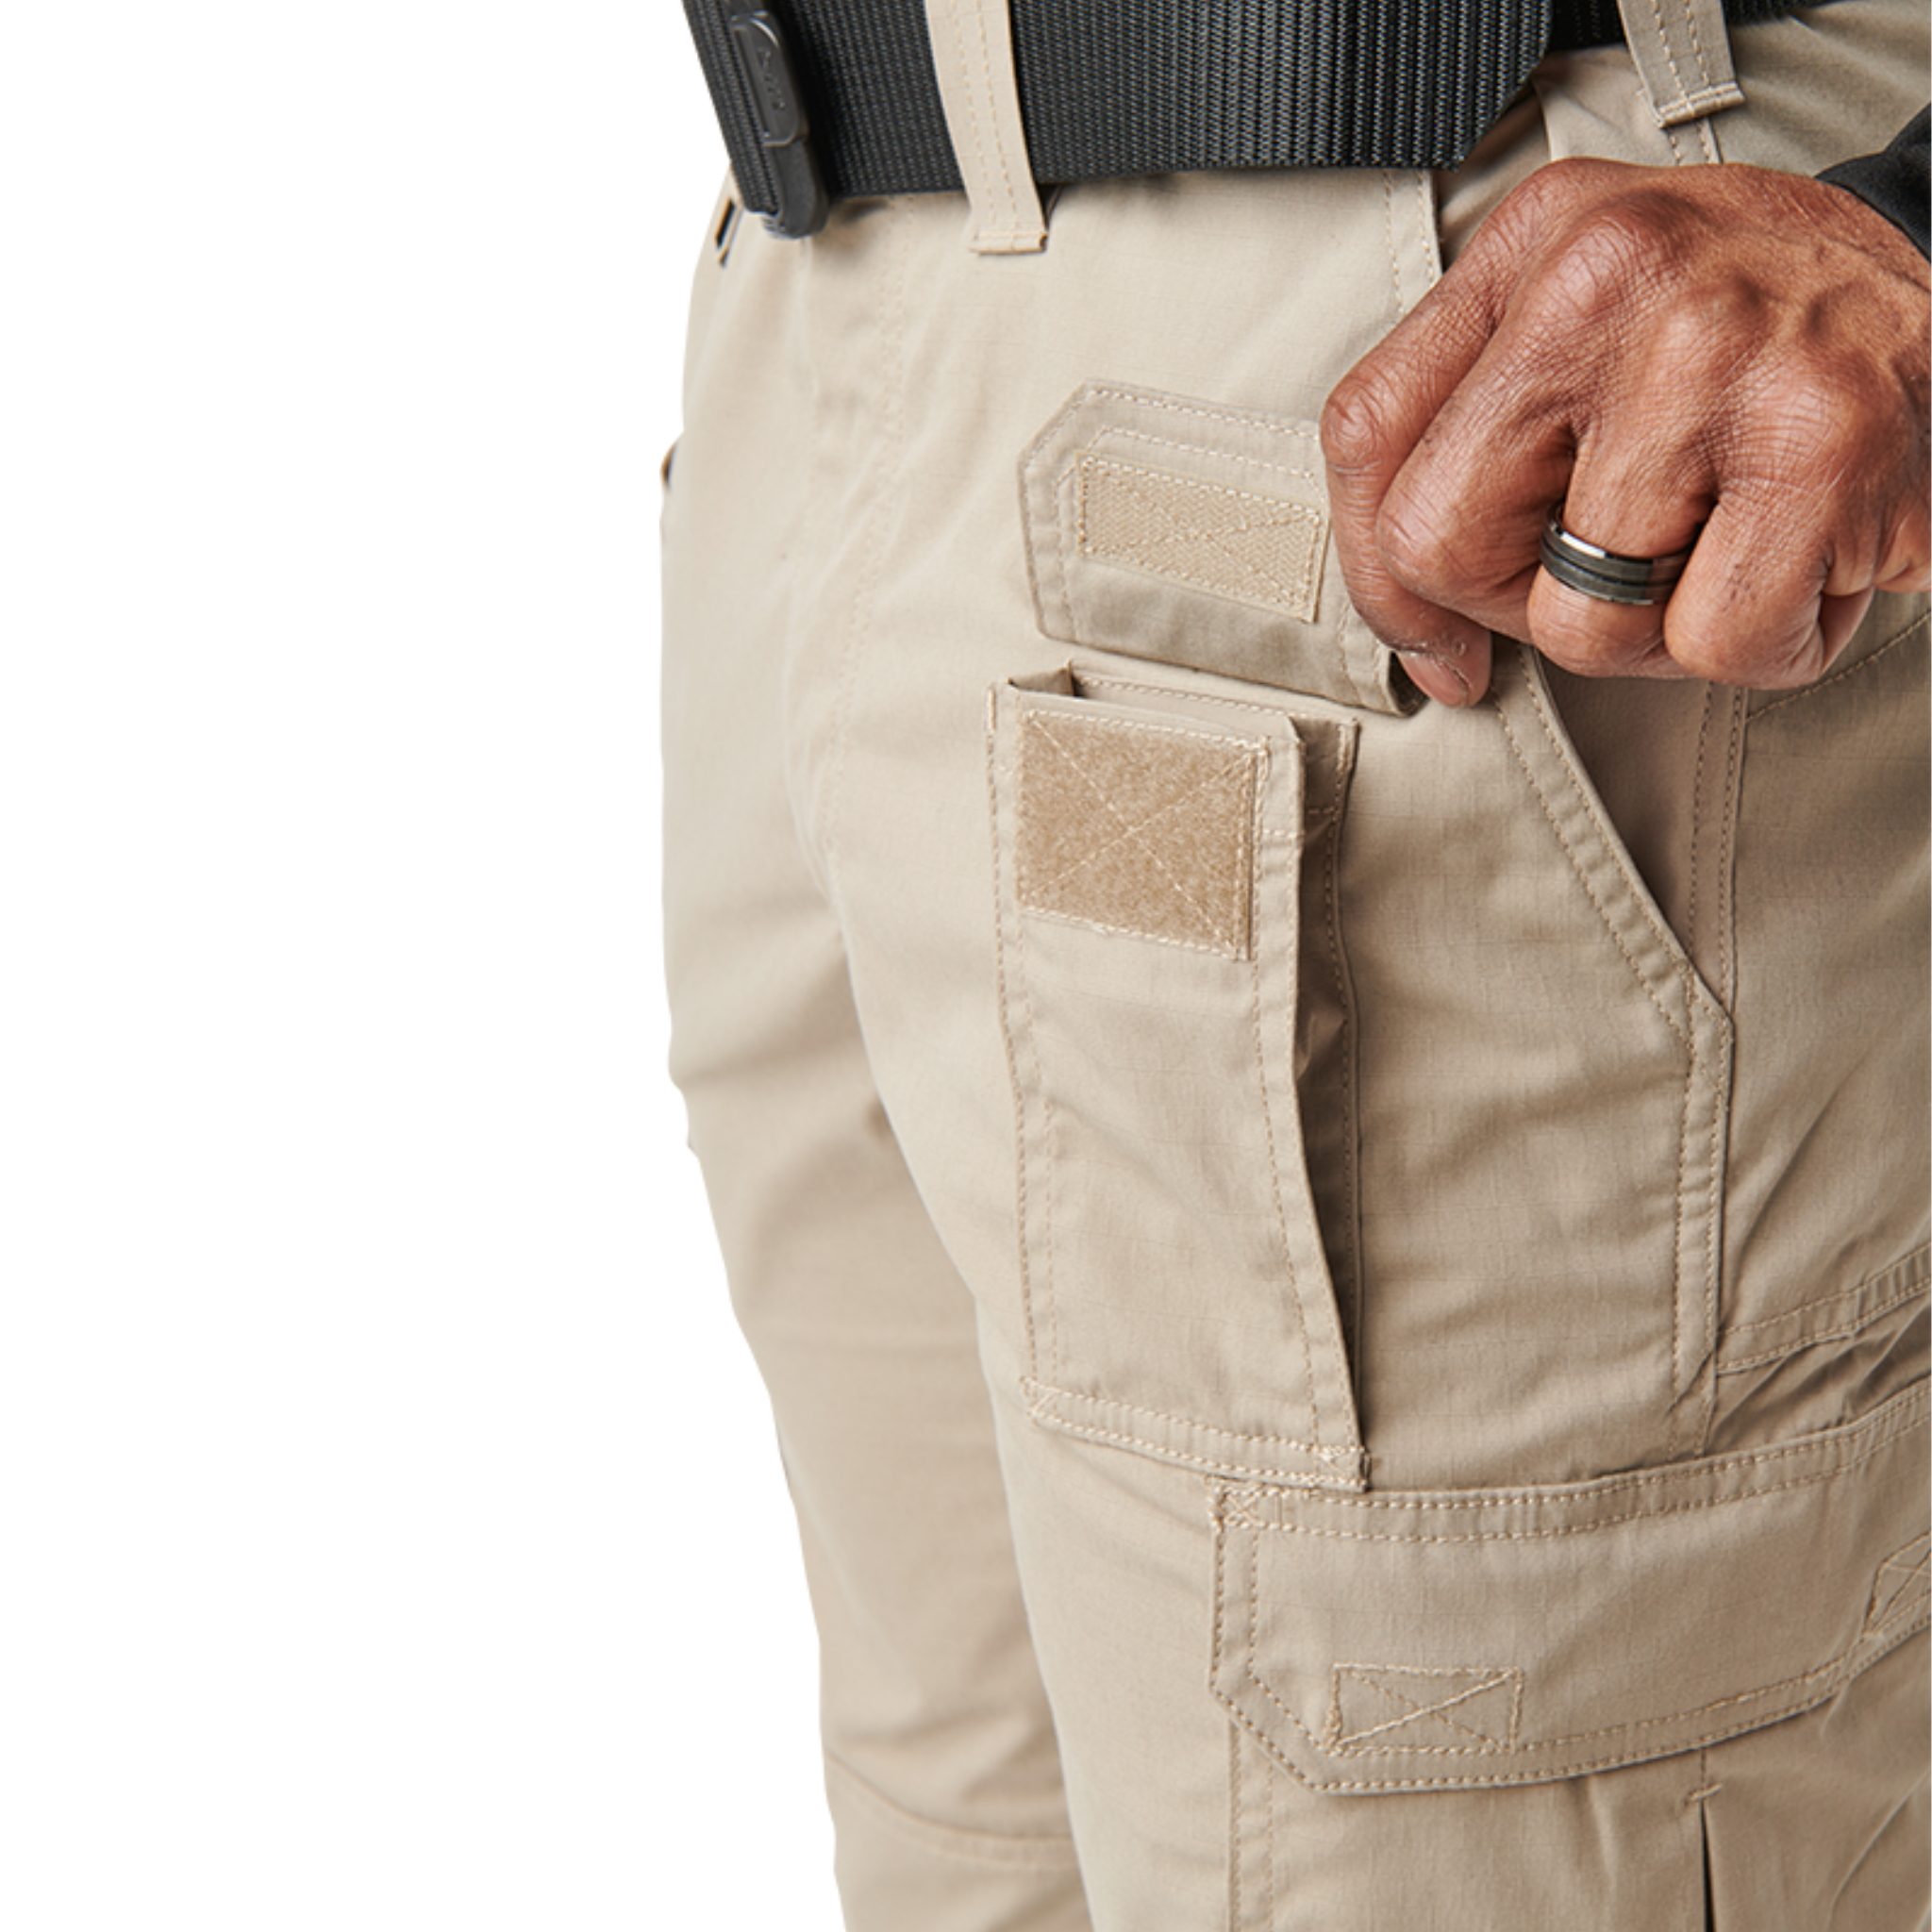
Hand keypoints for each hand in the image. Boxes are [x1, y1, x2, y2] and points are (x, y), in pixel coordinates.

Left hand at [1320, 158, 1931, 704]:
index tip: (1439, 628)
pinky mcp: (1819, 443)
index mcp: (1538, 243)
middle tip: (1620, 564)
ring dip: (1659, 632)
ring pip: (1580, 622)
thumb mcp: (1596, 329)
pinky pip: (1715, 644)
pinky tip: (1809, 558)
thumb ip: (1474, 447)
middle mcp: (1610, 274)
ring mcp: (1712, 355)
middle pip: (1441, 543)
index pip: (1367, 433)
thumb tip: (1428, 649)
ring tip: (1734, 542)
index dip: (1382, 574)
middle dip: (1522, 603)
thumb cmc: (1762, 340)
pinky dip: (1767, 641)